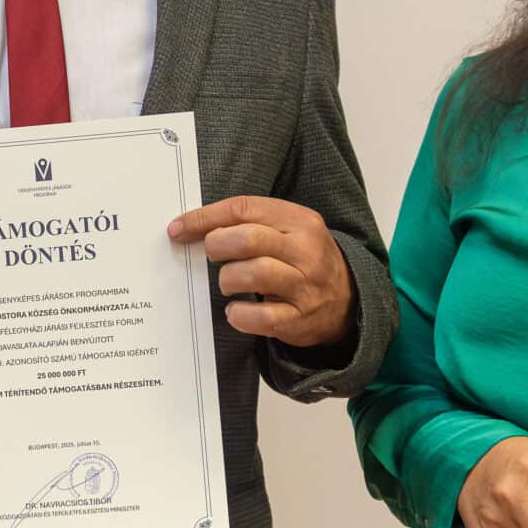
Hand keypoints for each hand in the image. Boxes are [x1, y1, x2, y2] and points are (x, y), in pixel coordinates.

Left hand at [167, 196, 354, 347]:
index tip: (179, 228)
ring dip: (227, 279)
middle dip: (217, 246)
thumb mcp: (288, 231)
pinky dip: (239, 315)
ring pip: (254, 274)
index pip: (244, 208)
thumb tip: (192, 227)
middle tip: (211, 255)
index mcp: (300, 220)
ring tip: (228, 283)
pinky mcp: (300, 319)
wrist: (348, 302)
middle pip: (248, 239)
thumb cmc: (302, 261)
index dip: (205, 218)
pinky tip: (235, 311)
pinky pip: (262, 317)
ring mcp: (305, 286)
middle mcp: (306, 250)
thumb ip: (249, 225)